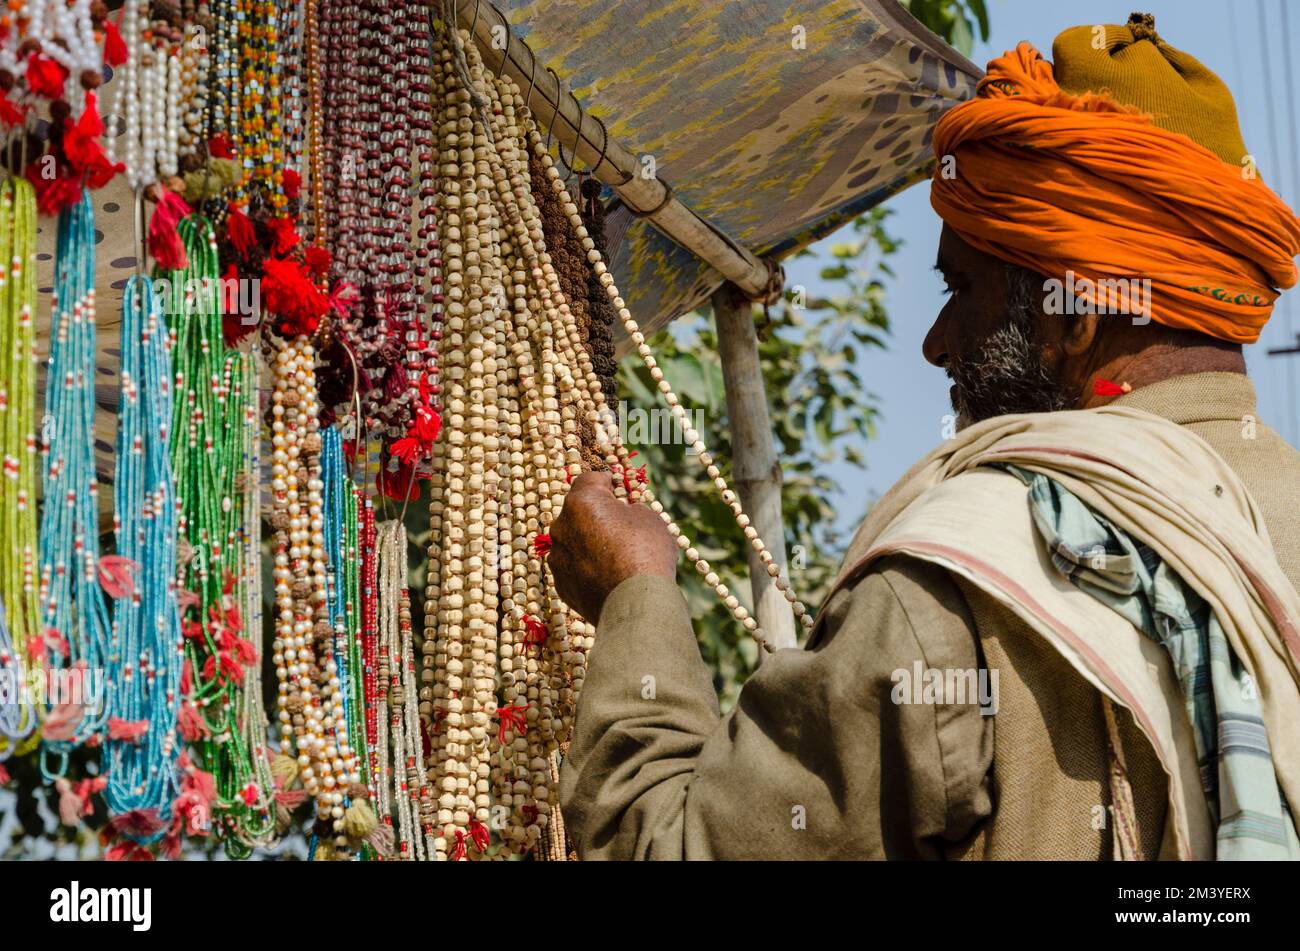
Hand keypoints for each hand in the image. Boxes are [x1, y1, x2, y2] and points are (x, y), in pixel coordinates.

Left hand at [547, 471, 677, 622]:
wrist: (636, 604)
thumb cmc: (645, 552)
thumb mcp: (648, 517)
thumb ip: (628, 509)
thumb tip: (622, 515)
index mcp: (581, 501)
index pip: (590, 479)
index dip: (608, 482)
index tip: (621, 489)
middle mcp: (561, 527)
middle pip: (578, 512)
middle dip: (597, 515)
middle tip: (622, 526)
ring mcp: (557, 558)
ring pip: (574, 541)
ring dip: (590, 543)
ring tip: (616, 557)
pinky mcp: (561, 585)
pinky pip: (574, 568)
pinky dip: (588, 568)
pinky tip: (609, 577)